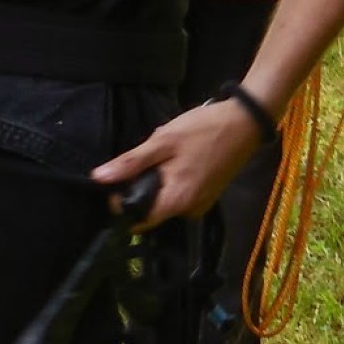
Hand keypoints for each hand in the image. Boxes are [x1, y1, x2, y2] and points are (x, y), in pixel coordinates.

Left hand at [91, 96, 266, 228]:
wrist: (245, 122)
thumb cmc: (203, 130)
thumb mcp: (162, 141)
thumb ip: (130, 163)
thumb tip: (98, 179)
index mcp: (177, 201)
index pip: (138, 221)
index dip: (122, 206)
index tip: (115, 184)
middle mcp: (189, 210)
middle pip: (151, 209)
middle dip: (142, 187)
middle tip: (148, 158)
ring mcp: (200, 204)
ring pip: (165, 199)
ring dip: (159, 180)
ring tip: (168, 154)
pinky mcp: (207, 195)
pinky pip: (179, 193)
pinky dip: (173, 179)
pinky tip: (180, 158)